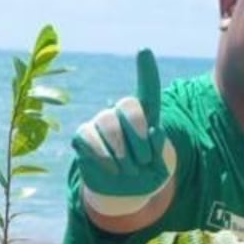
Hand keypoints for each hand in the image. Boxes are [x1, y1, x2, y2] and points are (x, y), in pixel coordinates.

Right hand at [73, 49, 177, 216]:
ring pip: (108, 123)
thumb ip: (160, 150)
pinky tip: (114, 170)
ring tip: (129, 171)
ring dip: (122, 153)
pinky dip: (104, 157)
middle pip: (128, 107)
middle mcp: (122, 113)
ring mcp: (101, 122)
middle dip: (139, 138)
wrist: (123, 193)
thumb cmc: (145, 175)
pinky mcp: (83, 136)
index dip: (146, 72)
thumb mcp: (160, 168)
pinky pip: (89, 138)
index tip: (144, 51)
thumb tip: (153, 131)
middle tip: (143, 162)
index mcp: (146, 116)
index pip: (147, 90)